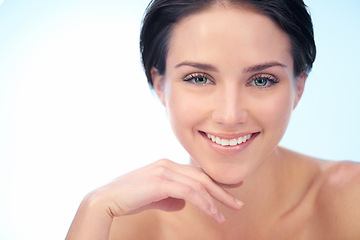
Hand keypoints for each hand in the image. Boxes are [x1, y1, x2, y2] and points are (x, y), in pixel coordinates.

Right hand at [88, 159, 243, 222]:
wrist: (106, 200)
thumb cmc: (129, 199)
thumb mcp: (153, 198)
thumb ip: (169, 198)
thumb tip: (183, 203)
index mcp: (167, 165)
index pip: (196, 174)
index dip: (215, 183)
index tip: (230, 191)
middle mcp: (168, 164)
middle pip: (202, 177)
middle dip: (222, 191)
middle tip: (239, 203)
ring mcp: (165, 171)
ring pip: (199, 185)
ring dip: (216, 201)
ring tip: (226, 215)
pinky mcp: (162, 181)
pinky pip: (190, 192)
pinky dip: (205, 203)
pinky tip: (214, 214)